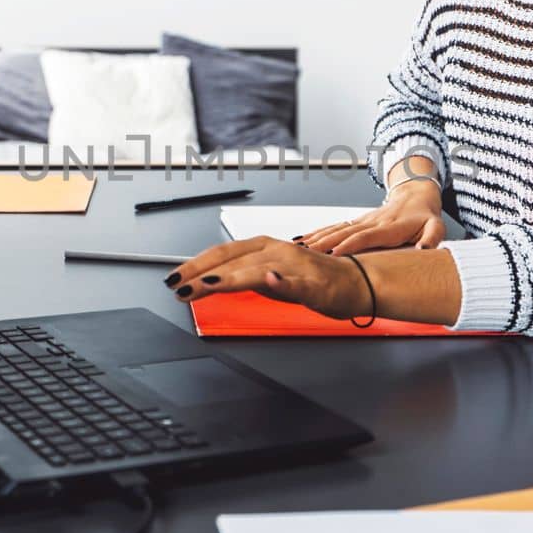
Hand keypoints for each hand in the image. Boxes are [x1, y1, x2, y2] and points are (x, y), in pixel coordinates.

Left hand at [165, 236, 372, 319]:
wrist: (357, 282)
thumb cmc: (316, 279)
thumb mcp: (271, 276)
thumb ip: (244, 276)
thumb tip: (210, 280)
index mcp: (266, 247)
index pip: (223, 252)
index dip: (196, 264)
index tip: (174, 278)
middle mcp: (277, 250)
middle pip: (234, 259)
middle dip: (202, 272)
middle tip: (178, 286)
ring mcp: (296, 266)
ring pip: (258, 269)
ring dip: (231, 277)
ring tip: (207, 284)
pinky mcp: (315, 284)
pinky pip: (296, 282)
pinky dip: (282, 281)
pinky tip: (270, 280)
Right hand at [297, 179, 444, 254]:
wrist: (416, 194)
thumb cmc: (425, 215)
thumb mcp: (436, 226)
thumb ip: (432, 237)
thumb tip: (425, 249)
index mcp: (391, 226)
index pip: (368, 236)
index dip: (351, 244)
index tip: (335, 253)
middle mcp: (372, 222)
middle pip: (345, 232)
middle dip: (325, 243)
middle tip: (306, 253)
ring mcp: (362, 221)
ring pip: (336, 229)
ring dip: (316, 238)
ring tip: (296, 247)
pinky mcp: (356, 222)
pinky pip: (334, 227)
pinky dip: (317, 233)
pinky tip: (301, 240)